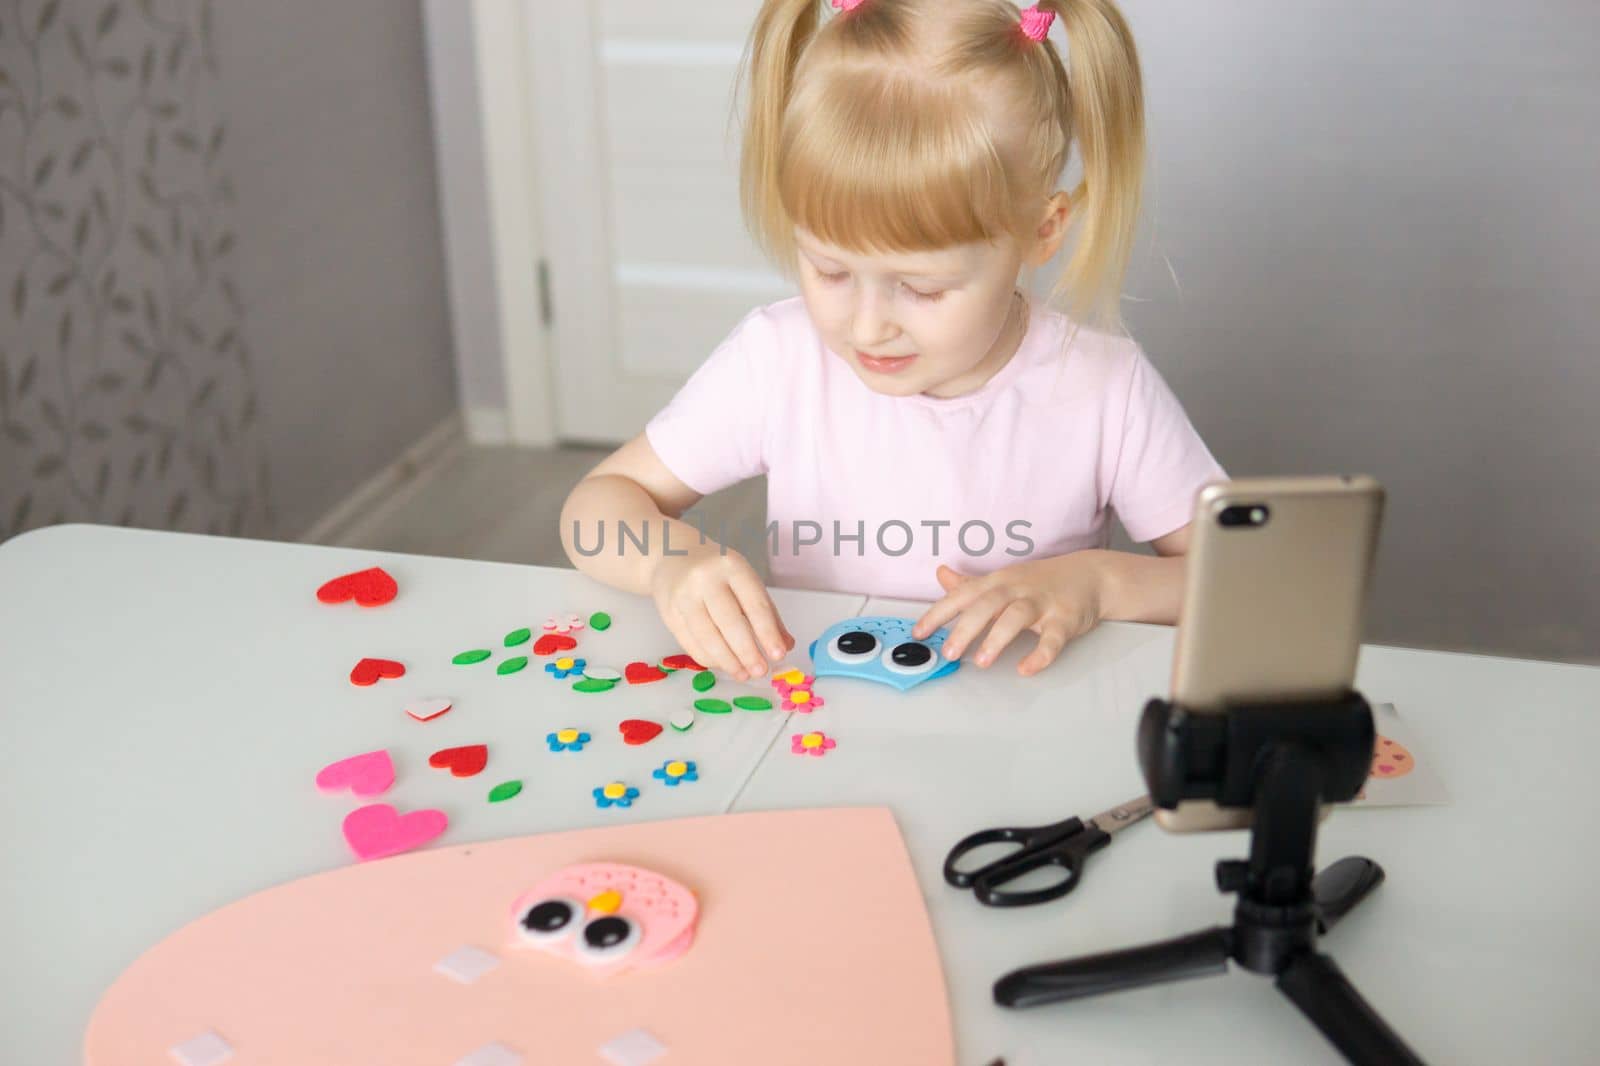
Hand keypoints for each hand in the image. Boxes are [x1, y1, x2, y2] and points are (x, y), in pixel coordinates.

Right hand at [649, 541, 794, 681]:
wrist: (671, 555)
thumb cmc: (716, 571)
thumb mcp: (746, 580)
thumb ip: (768, 613)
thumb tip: (785, 646)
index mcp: (732, 567)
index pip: (754, 604)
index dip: (768, 633)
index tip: (779, 655)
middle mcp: (705, 580)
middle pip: (729, 623)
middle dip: (747, 652)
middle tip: (761, 671)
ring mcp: (683, 596)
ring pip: (707, 637)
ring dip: (728, 661)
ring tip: (743, 674)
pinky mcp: (668, 613)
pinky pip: (690, 643)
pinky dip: (709, 659)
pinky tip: (723, 665)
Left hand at [911, 555, 1106, 676]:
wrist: (1092, 575)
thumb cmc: (1042, 580)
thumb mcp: (1004, 578)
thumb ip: (971, 583)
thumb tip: (941, 575)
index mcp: (999, 581)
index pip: (962, 595)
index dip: (939, 613)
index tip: (919, 633)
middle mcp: (1017, 589)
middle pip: (986, 605)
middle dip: (964, 628)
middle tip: (948, 652)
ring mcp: (1042, 603)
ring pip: (1016, 617)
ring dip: (997, 639)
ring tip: (981, 662)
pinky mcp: (1066, 619)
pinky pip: (1052, 638)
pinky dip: (1040, 654)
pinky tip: (1026, 669)